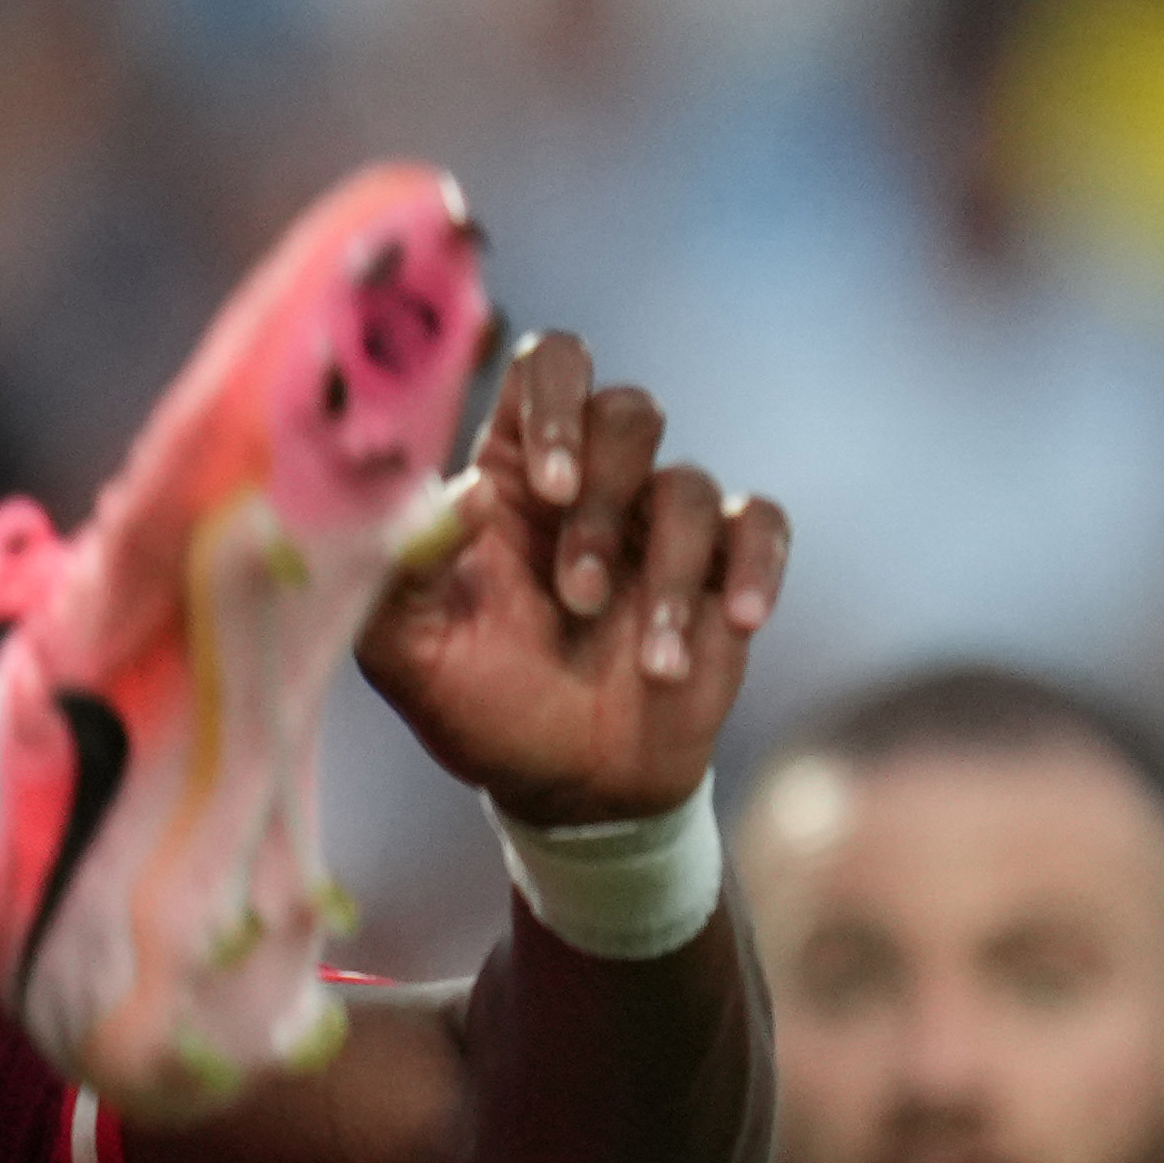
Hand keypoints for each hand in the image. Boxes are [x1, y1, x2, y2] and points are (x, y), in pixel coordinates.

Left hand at [354, 332, 786, 827]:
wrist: (568, 790)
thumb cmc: (477, 704)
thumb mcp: (407, 650)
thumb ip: (403, 567)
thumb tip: (460, 490)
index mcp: (509, 476)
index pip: (543, 372)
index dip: (555, 398)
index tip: (547, 485)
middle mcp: (590, 482)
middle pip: (626, 412)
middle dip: (603, 503)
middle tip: (576, 595)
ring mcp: (658, 522)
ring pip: (686, 483)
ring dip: (665, 575)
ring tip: (649, 663)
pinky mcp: (720, 566)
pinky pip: (760, 523)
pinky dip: (754, 567)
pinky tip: (734, 622)